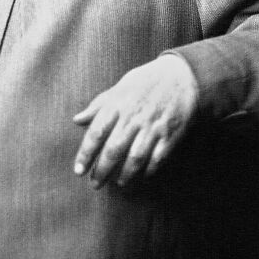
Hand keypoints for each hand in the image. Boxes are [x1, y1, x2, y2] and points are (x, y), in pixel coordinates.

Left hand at [73, 54, 199, 187]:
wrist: (182, 74)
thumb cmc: (146, 81)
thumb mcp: (120, 87)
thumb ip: (98, 105)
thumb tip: (77, 120)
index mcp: (118, 105)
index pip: (96, 133)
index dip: (86, 154)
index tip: (78, 170)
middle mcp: (133, 117)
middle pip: (113, 150)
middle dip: (102, 170)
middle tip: (95, 184)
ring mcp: (153, 127)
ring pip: (135, 158)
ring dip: (125, 175)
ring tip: (119, 183)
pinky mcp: (170, 134)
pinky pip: (158, 159)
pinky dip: (149, 171)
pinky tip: (142, 177)